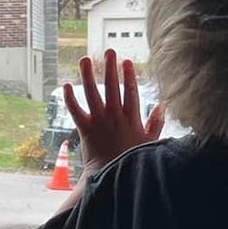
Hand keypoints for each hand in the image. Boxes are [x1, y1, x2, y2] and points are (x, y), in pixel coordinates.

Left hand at [64, 51, 163, 172]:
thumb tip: (161, 106)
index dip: (128, 76)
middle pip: (111, 87)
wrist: (110, 177)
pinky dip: (70, 98)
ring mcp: (99, 122)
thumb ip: (155, 123)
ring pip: (92, 94)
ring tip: (85, 59)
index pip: (130, 92)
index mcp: (131, 119)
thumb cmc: (130, 161)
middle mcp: (114, 117)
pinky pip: (75, 111)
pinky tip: (66, 84)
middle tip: (109, 51)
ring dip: (88, 75)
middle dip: (110, 68)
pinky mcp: (85, 130)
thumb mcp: (149, 143)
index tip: (126, 62)